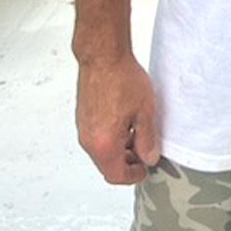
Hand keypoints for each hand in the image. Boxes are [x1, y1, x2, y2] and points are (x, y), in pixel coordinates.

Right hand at [76, 53, 159, 183]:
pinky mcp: (81, 116)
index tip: (145, 166)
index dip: (134, 175)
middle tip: (143, 149)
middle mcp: (88, 139)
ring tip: (135, 130)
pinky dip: (109, 136)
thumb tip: (148, 157)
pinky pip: (95, 136)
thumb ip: (148, 141)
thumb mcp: (145, 113)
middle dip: (126, 162)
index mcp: (103, 144)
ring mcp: (83, 127)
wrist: (102, 55)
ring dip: (118, 148)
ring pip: (101, 150)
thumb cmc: (121, 78)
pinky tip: (124, 119)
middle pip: (107, 165)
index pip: (117, 175)